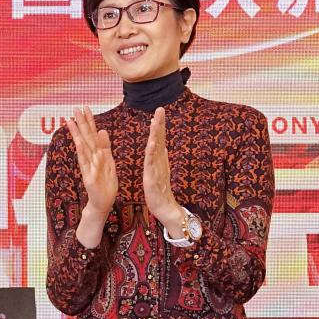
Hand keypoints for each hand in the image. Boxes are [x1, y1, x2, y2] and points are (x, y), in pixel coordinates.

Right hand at [64, 107, 116, 216]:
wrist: (102, 202)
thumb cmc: (105, 183)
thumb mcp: (108, 162)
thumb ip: (105, 147)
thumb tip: (103, 130)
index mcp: (96, 154)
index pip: (92, 134)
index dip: (89, 121)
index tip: (85, 107)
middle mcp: (90, 159)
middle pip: (85, 138)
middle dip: (80, 123)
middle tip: (75, 109)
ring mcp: (88, 168)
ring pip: (83, 149)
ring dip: (78, 136)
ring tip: (72, 123)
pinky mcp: (89, 179)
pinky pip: (89, 166)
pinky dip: (88, 157)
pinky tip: (84, 147)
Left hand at [143, 107, 180, 227]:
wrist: (165, 209)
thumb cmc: (160, 191)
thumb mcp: (158, 172)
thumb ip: (159, 159)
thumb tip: (161, 146)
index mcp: (160, 160)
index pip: (160, 139)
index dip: (159, 126)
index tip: (159, 112)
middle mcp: (160, 162)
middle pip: (160, 140)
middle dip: (160, 124)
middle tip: (161, 109)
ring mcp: (158, 169)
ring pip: (157, 149)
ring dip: (157, 134)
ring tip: (156, 121)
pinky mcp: (153, 178)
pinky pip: (152, 164)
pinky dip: (152, 153)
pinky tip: (152, 143)